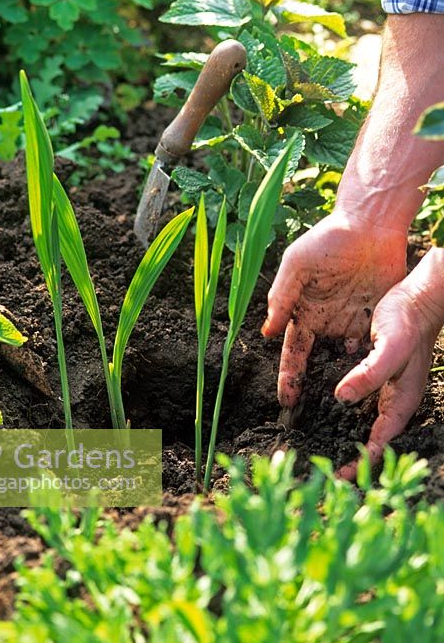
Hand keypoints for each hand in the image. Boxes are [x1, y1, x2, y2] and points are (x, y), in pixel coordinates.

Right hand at [261, 211, 406, 409]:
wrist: (370, 225)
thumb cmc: (327, 240)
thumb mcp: (297, 265)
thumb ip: (282, 297)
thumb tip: (268, 332)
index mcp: (302, 311)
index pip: (293, 351)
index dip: (289, 376)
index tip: (286, 402)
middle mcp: (324, 321)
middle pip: (317, 363)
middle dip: (312, 389)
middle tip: (312, 418)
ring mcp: (350, 320)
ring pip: (343, 360)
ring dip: (342, 380)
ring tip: (342, 408)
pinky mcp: (374, 316)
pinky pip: (370, 347)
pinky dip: (368, 364)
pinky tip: (368, 382)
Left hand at [336, 248, 443, 479]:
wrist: (417, 296)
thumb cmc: (408, 321)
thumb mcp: (389, 347)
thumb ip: (369, 374)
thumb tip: (341, 398)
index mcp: (400, 400)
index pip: (380, 441)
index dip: (363, 462)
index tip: (343, 477)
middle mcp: (392, 398)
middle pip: (373, 437)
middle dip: (355, 457)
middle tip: (330, 472)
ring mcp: (385, 386)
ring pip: (365, 421)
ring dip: (347, 435)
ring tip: (324, 448)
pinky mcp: (375, 372)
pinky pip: (359, 399)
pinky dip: (344, 411)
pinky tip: (326, 411)